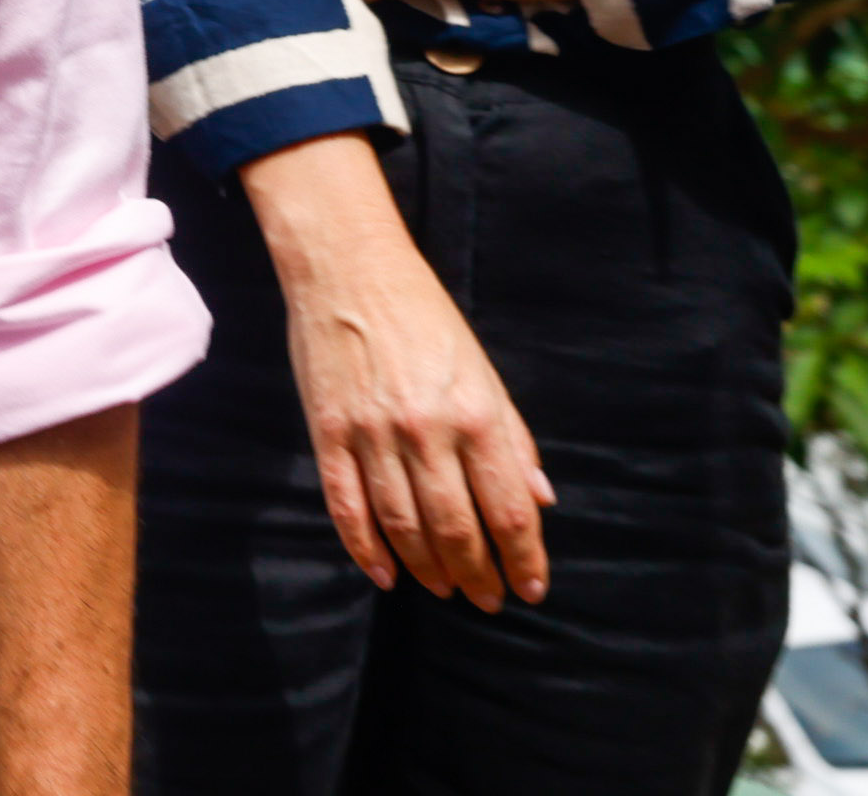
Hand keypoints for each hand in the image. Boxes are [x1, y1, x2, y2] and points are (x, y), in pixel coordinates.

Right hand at [239, 133, 553, 608]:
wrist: (348, 268)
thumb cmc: (425, 318)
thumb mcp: (484, 372)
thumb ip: (513, 439)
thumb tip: (540, 501)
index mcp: (475, 414)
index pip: (509, 509)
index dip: (523, 558)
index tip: (529, 588)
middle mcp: (426, 430)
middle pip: (457, 527)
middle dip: (478, 573)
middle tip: (487, 599)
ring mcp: (372, 433)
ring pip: (403, 524)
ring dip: (428, 568)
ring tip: (444, 589)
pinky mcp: (328, 431)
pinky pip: (346, 504)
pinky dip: (365, 548)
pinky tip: (385, 574)